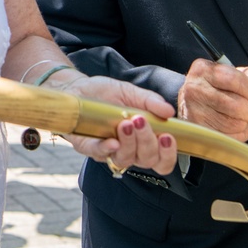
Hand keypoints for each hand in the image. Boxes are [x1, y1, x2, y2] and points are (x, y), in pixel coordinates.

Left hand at [54, 74, 178, 174]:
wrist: (78, 87)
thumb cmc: (106, 93)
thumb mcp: (131, 92)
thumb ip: (150, 101)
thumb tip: (170, 111)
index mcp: (143, 140)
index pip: (161, 160)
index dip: (168, 155)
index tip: (168, 137)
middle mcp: (128, 150)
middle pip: (146, 160)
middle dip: (148, 142)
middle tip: (142, 120)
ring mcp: (107, 151)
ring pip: (125, 159)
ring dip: (130, 143)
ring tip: (127, 122)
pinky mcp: (88, 146)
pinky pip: (98, 153)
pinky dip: (107, 149)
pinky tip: (113, 141)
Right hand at [177, 58, 247, 140]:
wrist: (189, 102)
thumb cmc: (214, 87)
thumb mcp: (229, 73)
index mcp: (204, 70)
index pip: (233, 79)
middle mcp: (195, 90)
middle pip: (235, 105)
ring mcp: (194, 112)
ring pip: (233, 124)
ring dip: (246, 123)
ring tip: (244, 118)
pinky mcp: (199, 130)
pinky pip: (229, 138)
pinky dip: (240, 134)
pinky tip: (238, 127)